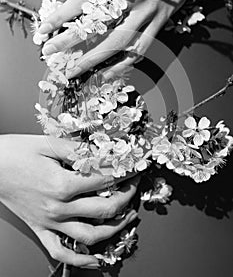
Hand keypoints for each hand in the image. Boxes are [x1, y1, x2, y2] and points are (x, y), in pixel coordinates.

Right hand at [0, 134, 138, 266]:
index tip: (134, 167)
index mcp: (62, 184)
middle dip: (127, 197)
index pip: (105, 179)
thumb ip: (78, 149)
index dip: (124, 172)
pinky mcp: (40, 229)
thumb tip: (103, 152)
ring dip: (115, 228)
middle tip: (135, 186)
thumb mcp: (48, 143)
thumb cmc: (14, 153)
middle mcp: (58, 207)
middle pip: (104, 208)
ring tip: (128, 217)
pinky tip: (96, 258)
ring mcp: (49, 222)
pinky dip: (81, 260)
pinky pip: (61, 252)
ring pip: (90, 235)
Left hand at [38, 0, 208, 77]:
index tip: (44, 30)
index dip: (60, 18)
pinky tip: (108, 73)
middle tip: (52, 55)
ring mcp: (146, 12)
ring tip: (75, 71)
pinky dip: (122, 64)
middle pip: (95, 25)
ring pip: (117, 42)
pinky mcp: (159, 22)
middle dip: (70, 43)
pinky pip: (140, 48)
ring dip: (94, 60)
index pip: (81, 1)